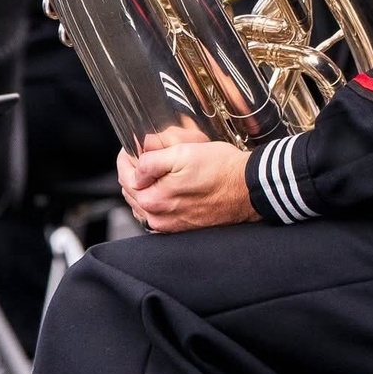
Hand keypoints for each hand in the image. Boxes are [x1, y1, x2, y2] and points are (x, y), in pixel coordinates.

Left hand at [117, 132, 258, 232]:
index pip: (124, 177)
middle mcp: (158, 218)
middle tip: (146, 153)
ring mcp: (170, 225)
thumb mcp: (183, 153)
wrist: (247, 188)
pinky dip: (156, 198)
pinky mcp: (182, 227)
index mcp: (153, 199)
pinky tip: (167, 185)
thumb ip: (152, 160)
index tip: (132, 146)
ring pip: (144, 203)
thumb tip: (135, 165)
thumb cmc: (220, 169)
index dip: (126, 157)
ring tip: (157, 168)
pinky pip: (158, 212)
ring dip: (145, 185)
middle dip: (135, 171)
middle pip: (132, 191)